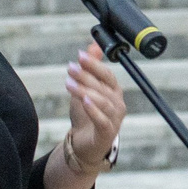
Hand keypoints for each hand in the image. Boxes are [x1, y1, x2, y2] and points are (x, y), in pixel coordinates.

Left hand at [63, 43, 125, 173]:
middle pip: (104, 87)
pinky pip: (103, 120)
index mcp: (114, 92)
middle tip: (70, 68)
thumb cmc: (86, 115)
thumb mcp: (85, 89)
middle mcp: (117, 104)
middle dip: (86, 76)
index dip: (94, 64)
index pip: (107, 75)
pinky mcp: (107, 133)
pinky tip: (84, 101)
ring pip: (103, 102)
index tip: (79, 56)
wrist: (84, 144)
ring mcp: (115, 119)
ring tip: (70, 84)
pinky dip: (94, 110)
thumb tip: (93, 45)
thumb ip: (91, 69)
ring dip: (86, 91)